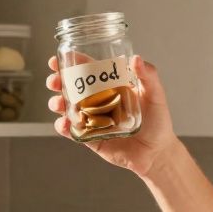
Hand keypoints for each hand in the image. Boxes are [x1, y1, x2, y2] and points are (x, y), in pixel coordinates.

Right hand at [46, 54, 179, 178]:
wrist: (157, 153)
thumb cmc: (158, 122)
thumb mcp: (156, 95)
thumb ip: (149, 76)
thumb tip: (136, 58)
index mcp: (111, 87)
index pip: (87, 71)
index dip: (71, 64)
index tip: (56, 60)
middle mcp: (98, 101)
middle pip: (71, 88)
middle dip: (58, 82)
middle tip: (54, 81)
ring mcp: (92, 120)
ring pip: (67, 108)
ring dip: (57, 103)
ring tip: (58, 104)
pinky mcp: (90, 138)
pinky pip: (72, 132)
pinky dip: (63, 127)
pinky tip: (64, 124)